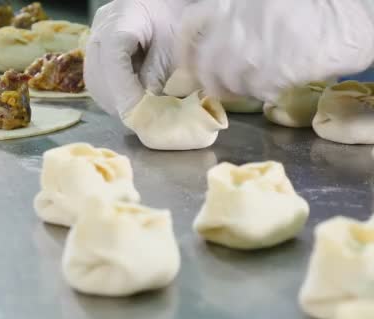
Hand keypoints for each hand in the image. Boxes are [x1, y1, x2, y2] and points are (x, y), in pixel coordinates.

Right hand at [85, 0, 188, 116]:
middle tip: (141, 118)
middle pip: (98, 73)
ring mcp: (94, 39)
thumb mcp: (173, 46)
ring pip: (94, 80)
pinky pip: (96, 79)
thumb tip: (144, 107)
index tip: (138, 111)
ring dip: (113, 101)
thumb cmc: (175, 19)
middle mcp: (100, 28)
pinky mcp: (95, 51)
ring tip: (135, 110)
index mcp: (121, 19)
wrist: (166, 5)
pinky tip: (127, 100)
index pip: (113, 58)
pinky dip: (111, 95)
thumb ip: (157, 74)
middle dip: (118, 101)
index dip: (123, 89)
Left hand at [178, 0, 373, 102]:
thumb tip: (217, 41)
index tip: (189, 63)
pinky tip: (285, 76)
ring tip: (266, 74)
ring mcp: (250, 51)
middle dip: (215, 79)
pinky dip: (268, 90)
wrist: (350, 17)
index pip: (188, 28)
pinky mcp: (271, 73)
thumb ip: (235, 18)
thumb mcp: (264, 3)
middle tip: (230, 83)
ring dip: (244, 85)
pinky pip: (258, 92)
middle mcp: (233, 26)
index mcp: (229, 3)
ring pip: (230, 83)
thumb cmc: (311, 6)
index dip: (185, 50)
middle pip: (207, 66)